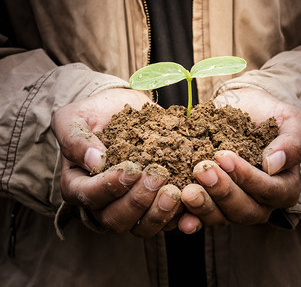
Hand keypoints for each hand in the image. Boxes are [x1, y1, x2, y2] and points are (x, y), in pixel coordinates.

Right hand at [51, 88, 181, 236]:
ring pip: (140, 227)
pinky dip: (178, 215)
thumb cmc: (94, 114)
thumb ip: (76, 139)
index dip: (109, 187)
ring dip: (158, 213)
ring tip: (174, 191)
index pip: (88, 196)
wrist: (122, 110)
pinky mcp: (152, 204)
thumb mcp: (74, 118)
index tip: (130, 170)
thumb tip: (94, 160)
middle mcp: (102, 203)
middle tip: (157, 177)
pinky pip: (164, 220)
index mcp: (78, 185)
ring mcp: (129, 207)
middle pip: (115, 219)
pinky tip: (189, 199)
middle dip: (137, 201)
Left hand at [178, 87, 300, 232]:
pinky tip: (180, 218)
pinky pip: (202, 218)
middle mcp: (260, 202)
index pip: (269, 191)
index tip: (224, 156)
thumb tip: (273, 165)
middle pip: (244, 210)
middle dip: (222, 191)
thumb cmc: (269, 115)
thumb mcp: (293, 121)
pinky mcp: (211, 202)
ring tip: (188, 191)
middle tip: (202, 170)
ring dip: (204, 207)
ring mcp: (233, 205)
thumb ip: (293, 142)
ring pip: (222, 218)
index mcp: (283, 187)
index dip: (247, 177)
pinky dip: (191, 219)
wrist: (243, 110)